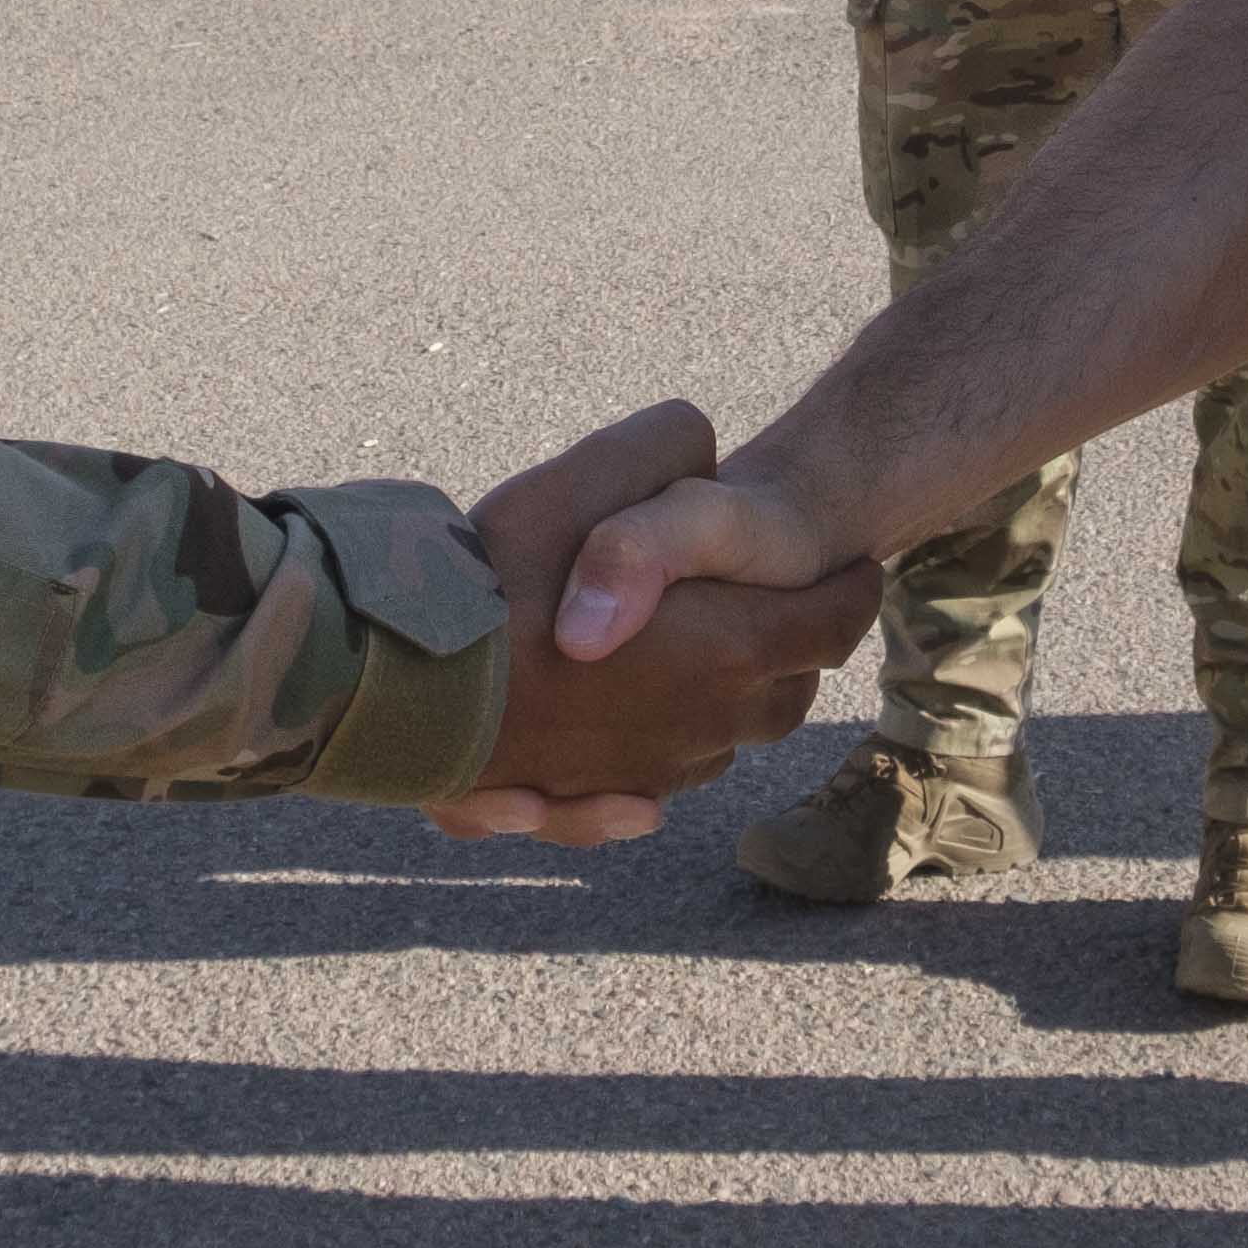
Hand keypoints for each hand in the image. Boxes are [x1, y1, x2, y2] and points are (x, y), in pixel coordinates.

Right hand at [428, 402, 879, 845]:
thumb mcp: (584, 478)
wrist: (393, 687)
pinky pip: (656, 785)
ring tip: (713, 658)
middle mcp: (704, 724)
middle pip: (787, 691)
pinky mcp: (590, 801)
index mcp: (726, 648)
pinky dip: (666, 753)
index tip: (854, 567)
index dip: (850, 588)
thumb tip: (703, 446)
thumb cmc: (491, 583)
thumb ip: (663, 448)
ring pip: (724, 742)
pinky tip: (646, 729)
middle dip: (794, 648)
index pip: (835, 623)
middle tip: (788, 609)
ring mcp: (647, 772)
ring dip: (731, 702)